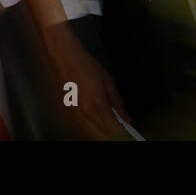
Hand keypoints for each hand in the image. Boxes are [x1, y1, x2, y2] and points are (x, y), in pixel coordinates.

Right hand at [45, 23, 130, 139]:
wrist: (64, 58)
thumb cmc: (85, 66)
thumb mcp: (108, 81)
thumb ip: (118, 103)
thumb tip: (126, 118)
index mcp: (97, 104)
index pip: (114, 129)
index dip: (124, 134)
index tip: (131, 132)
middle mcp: (85, 113)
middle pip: (103, 136)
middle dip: (114, 135)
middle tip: (122, 130)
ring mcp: (76, 115)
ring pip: (93, 135)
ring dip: (104, 134)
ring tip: (112, 126)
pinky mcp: (70, 114)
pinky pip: (84, 128)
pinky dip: (94, 129)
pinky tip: (99, 123)